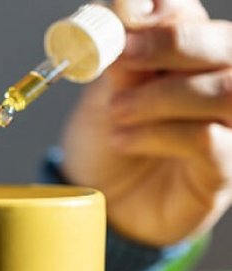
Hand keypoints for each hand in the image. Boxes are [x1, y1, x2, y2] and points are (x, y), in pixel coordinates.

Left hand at [61, 0, 231, 245]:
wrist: (101, 201)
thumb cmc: (107, 144)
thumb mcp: (105, 94)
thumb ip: (122, 55)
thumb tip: (127, 3)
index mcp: (195, 61)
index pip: (198, 22)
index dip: (164, 19)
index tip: (120, 27)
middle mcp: (223, 90)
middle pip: (229, 49)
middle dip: (173, 46)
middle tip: (123, 58)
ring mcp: (230, 133)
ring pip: (227, 93)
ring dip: (163, 96)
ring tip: (117, 111)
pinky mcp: (221, 175)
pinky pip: (212, 143)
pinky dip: (162, 135)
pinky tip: (125, 140)